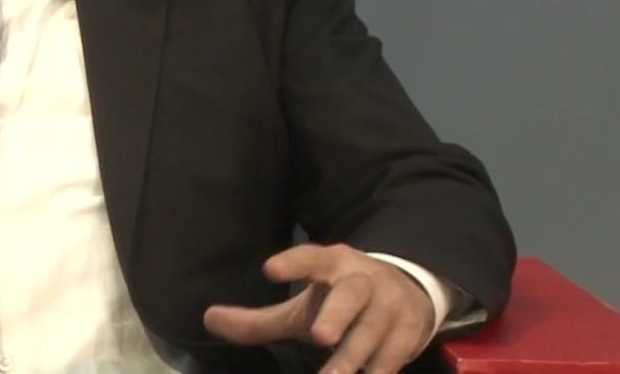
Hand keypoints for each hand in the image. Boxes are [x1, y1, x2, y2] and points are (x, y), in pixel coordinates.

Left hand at [203, 243, 434, 373]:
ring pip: (372, 333)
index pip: (311, 257)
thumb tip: (209, 320)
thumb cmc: (339, 301)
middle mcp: (363, 282)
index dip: (293, 263)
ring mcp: (390, 308)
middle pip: (351, 295)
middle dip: (336, 315)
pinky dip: (377, 373)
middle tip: (318, 335)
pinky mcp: (410, 336)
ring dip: (353, 358)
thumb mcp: (301, 306)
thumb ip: (259, 319)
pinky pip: (392, 360)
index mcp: (333, 264)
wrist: (411, 293)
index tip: (270, 269)